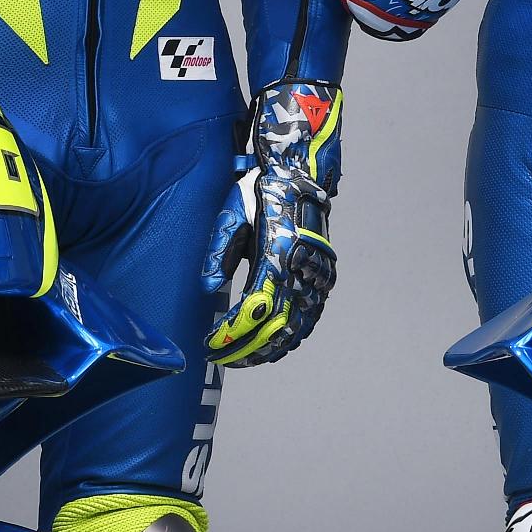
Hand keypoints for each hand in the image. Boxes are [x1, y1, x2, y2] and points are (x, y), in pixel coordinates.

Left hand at [202, 81, 340, 366]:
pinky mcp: (323, 271)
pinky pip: (313, 312)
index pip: (253, 307)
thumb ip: (218, 252)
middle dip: (249, 348)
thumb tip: (208, 287)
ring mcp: (315, 271)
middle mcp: (300, 266)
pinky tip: (282, 344)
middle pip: (277, 324)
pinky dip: (297, 333)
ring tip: (249, 359)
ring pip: (299, 323)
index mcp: (276, 252)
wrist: (299, 171)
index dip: (232, 332)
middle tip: (225, 360)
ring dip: (273, 346)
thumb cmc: (259, 191)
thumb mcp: (231, 215)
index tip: (212, 344)